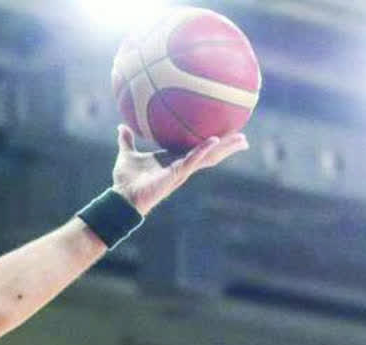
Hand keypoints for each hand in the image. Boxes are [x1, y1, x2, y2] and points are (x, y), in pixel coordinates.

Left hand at [111, 124, 247, 215]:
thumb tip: (121, 127)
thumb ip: (127, 141)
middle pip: (209, 154)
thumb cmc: (126, 180)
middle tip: (244, 138)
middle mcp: (181, 165)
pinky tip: (214, 141)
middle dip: (226, 147)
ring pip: (207, 157)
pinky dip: (202, 151)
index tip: (225, 134)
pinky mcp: (176, 175)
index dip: (211, 143)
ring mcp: (181, 171)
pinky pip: (192, 161)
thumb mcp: (127, 155)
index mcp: (173, 159)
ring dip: (224, 148)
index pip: (197, 149)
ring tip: (242, 140)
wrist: (122, 197)